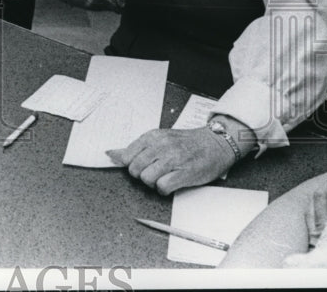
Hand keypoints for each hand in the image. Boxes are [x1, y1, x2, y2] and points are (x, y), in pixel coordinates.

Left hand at [106, 126, 236, 194]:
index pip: (127, 155)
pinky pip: (162, 187)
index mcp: (153, 136)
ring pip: (147, 178)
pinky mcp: (184, 174)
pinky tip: (171, 183)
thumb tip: (111, 154)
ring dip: (153, 183)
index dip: (131, 165)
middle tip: (154, 172)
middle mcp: (161, 146)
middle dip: (141, 175)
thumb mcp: (160, 138)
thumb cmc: (187, 142)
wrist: (216, 143)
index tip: (141, 166)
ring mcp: (173, 160)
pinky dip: (164, 189)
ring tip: (163, 178)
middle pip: (135, 169)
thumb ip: (137, 147)